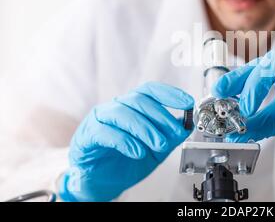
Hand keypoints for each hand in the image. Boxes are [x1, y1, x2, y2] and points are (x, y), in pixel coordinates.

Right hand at [59, 82, 193, 201]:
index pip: (150, 90)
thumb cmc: (125, 161)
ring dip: (145, 129)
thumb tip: (187, 124)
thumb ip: (170, 136)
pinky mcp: (86, 136)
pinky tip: (138, 152)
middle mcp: (115, 108)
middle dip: (161, 116)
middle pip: (138, 100)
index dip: (169, 94)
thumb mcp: (156, 149)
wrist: (102, 183)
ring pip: (122, 113)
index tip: (187, 103)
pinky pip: (104, 132)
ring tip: (159, 145)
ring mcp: (99, 120)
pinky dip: (125, 141)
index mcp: (132, 107)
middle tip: (175, 133)